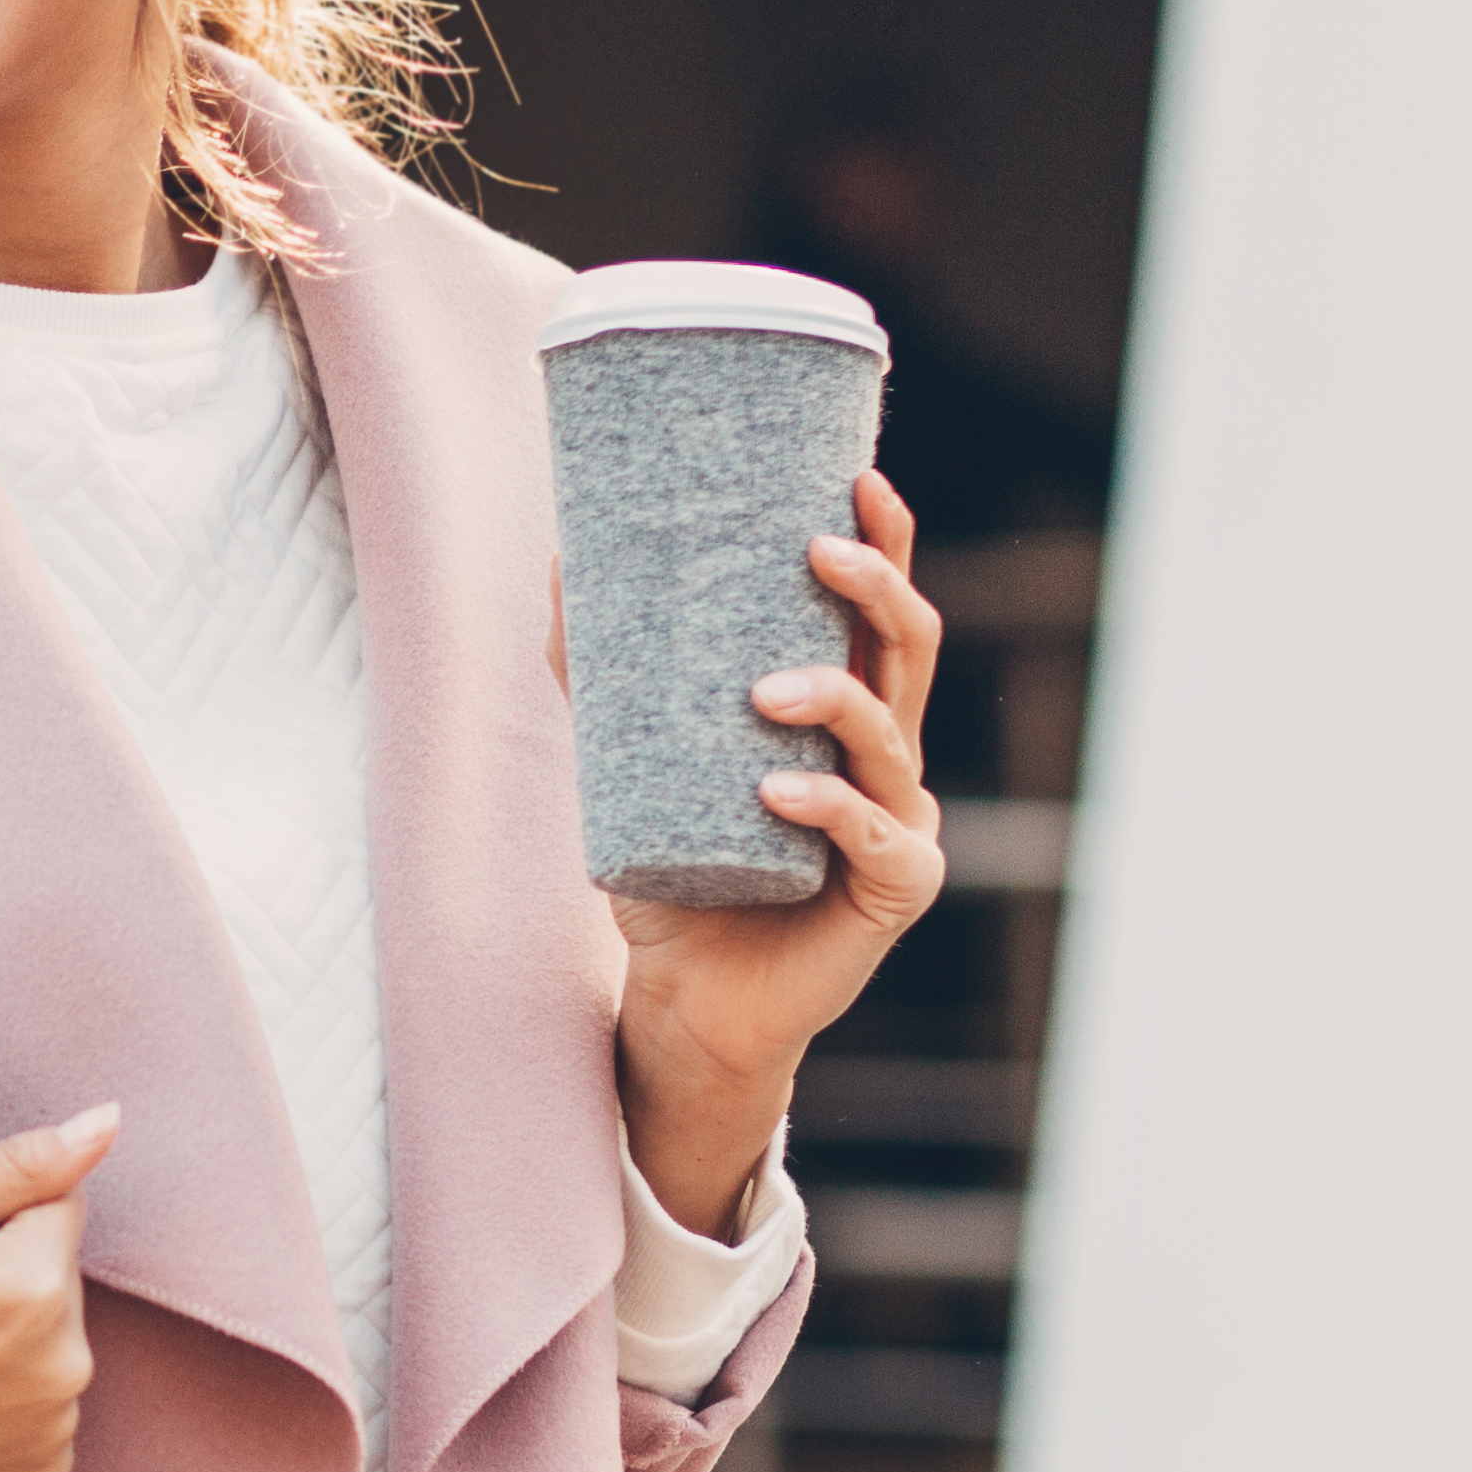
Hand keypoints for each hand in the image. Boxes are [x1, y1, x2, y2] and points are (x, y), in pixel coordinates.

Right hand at [0, 1106, 116, 1471]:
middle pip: (59, 1279)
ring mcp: (55, 1430)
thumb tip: (106, 1124)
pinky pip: (42, 1412)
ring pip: (51, 1346)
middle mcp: (66, 1365)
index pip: (59, 1207)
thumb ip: (18, 1167)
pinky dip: (3, 1408)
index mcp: (34, 1287)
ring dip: (8, 1347)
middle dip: (6, 1280)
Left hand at [610, 472, 949, 1223]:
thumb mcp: (631, 761)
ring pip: (890, 736)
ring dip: (834, 699)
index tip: (858, 475)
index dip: (887, 543)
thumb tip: (562, 559)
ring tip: (765, 691)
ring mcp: (899, 821)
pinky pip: (870, 834)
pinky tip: (776, 792)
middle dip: (876, 590)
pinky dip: (824, 807)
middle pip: (909, 651)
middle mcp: (888, 756)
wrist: (685, 996)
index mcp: (846, 712)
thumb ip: (604, 673)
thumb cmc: (674, 870)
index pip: (879, 612)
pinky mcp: (894, 890)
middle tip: (818, 550)